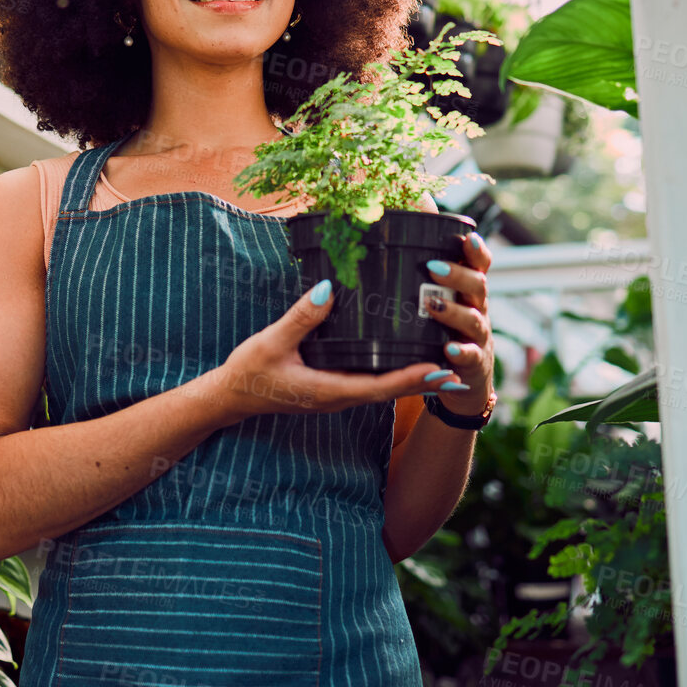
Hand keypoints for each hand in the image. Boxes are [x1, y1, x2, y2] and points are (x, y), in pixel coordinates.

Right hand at [194, 279, 459, 424]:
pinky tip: (401, 358)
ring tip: (441, 363)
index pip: (379, 386)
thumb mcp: (272, 341)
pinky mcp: (329, 387)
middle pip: (390, 391)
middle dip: (423, 381)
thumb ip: (301, 317)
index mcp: (328, 390)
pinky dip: (390, 374)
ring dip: (411, 378)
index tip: (439, 367)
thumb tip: (328, 290)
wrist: (229, 396)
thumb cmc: (249, 371)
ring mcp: (334, 394)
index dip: (411, 378)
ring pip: (382, 388)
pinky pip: (368, 382)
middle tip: (457, 368)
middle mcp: (338, 397)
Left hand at [424, 230, 493, 415]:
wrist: (465, 378)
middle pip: (478, 286)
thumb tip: (386, 248)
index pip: (479, 266)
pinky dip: (460, 352)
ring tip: (432, 305)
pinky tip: (447, 350)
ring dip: (454, 312)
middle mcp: (477, 310)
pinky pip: (471, 356)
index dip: (477, 252)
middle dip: (458, 275)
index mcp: (468, 292)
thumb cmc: (443, 332)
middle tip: (433, 266)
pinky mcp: (474, 364)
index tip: (468, 238)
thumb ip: (421, 282)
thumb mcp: (440, 305)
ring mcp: (478, 337)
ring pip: (474, 319)